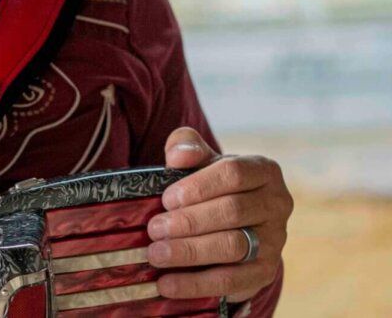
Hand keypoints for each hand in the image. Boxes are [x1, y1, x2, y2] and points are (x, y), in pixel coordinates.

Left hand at [146, 127, 292, 303]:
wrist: (231, 218)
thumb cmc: (210, 181)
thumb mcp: (199, 158)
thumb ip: (187, 146)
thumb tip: (178, 156)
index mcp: (264, 171)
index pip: (234, 173)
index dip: (198, 186)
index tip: (167, 199)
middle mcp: (277, 205)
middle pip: (233, 211)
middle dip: (189, 222)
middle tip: (154, 229)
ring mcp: (275, 241)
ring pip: (234, 247)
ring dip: (191, 252)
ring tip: (156, 255)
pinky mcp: (266, 272)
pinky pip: (233, 281)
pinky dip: (197, 284)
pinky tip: (168, 284)